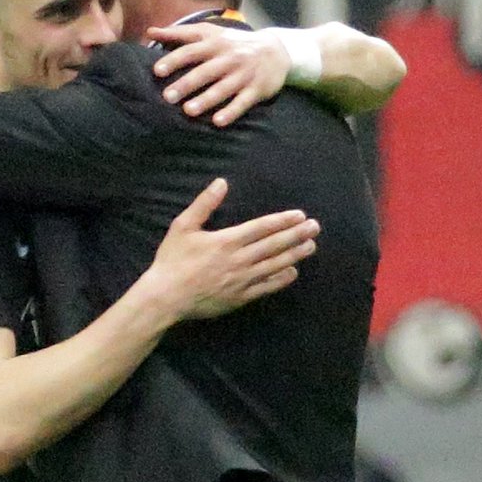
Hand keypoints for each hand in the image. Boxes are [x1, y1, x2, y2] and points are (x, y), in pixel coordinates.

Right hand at [147, 178, 317, 319]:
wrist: (165, 297)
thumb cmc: (172, 260)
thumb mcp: (183, 226)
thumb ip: (204, 204)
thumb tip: (221, 182)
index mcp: (226, 241)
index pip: (262, 228)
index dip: (283, 221)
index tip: (300, 215)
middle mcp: (238, 260)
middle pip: (274, 245)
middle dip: (296, 235)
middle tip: (315, 227)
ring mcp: (241, 280)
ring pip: (274, 265)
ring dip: (294, 255)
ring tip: (311, 246)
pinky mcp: (239, 298)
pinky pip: (265, 287)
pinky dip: (280, 279)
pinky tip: (292, 272)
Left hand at [150, 22, 289, 125]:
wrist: (276, 50)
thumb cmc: (234, 43)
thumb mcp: (210, 33)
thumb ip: (180, 33)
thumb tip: (150, 31)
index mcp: (214, 44)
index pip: (191, 51)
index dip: (174, 60)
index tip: (157, 71)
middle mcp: (228, 58)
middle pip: (205, 72)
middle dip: (186, 84)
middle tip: (167, 97)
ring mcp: (243, 74)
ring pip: (222, 88)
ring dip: (206, 100)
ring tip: (188, 111)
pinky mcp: (256, 89)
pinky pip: (242, 102)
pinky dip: (231, 111)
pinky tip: (218, 122)